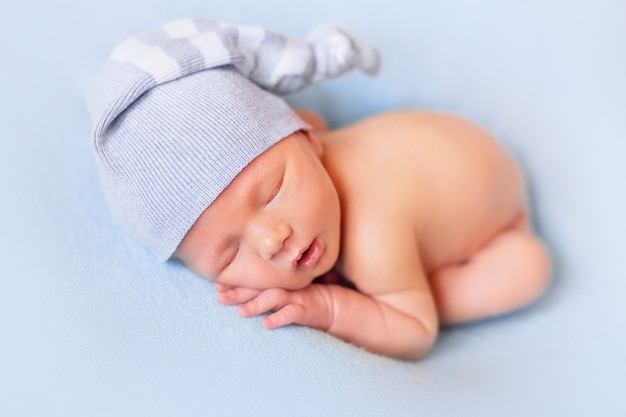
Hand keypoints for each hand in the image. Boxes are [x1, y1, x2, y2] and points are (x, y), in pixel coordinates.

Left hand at [216, 283, 333, 330]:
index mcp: (278, 283)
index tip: (216, 285)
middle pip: (259, 287)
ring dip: (256, 304)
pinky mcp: (307, 309)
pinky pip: (292, 313)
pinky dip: (280, 318)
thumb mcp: (286, 294)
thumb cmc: (307, 300)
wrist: (335, 307)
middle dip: (238, 292)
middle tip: (219, 296)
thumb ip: (267, 292)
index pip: (254, 280)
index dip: (235, 283)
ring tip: (240, 312)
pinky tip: (267, 324)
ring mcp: (296, 297)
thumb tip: (240, 297)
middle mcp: (285, 288)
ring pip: (274, 297)